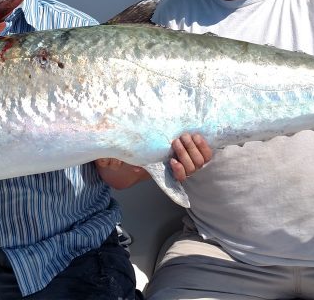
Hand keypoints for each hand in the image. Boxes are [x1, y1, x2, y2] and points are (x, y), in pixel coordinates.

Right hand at [94, 133, 212, 188]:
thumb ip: (124, 159)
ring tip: (184, 136)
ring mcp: (196, 164)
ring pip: (200, 161)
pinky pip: (208, 154)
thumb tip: (106, 160)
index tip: (172, 161)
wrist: (173, 144)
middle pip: (191, 168)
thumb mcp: (137, 156)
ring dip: (193, 148)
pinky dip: (203, 145)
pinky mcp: (203, 154)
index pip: (178, 178)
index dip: (178, 171)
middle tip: (176, 141)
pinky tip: (196, 136)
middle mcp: (185, 171)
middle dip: (185, 154)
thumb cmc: (149, 151)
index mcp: (171, 174)